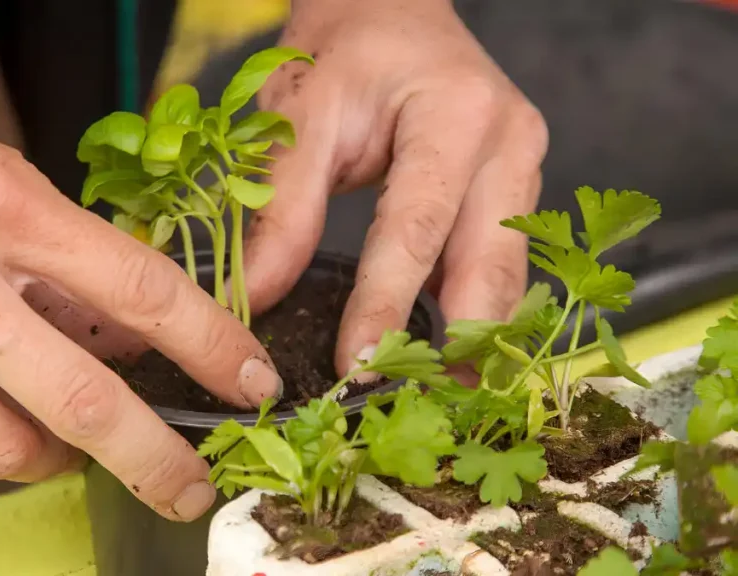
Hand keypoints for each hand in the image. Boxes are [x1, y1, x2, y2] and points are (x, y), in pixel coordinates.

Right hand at [0, 11, 280, 520]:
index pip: (141, 291)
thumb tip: (110, 319)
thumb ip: (45, 241)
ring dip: (55, 458)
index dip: (212, 346)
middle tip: (194, 490)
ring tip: (68, 443)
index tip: (251, 381)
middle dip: (157, 460)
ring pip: (5, 451)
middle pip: (84, 402)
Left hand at [243, 0, 548, 375]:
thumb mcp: (300, 114)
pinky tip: (448, 353)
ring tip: (440, 398)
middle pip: (489, 263)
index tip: (359, 365)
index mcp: (457, 114)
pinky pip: (501, 262)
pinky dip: (475, 311)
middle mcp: (509, 142)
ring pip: (508, 273)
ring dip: (475, 339)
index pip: (418, 228)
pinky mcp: (517, 188)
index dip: (388, 304)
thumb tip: (254, 297)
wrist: (390, 10)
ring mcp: (524, 166)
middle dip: (459, 343)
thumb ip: (282, 208)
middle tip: (425, 409)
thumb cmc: (345, 51)